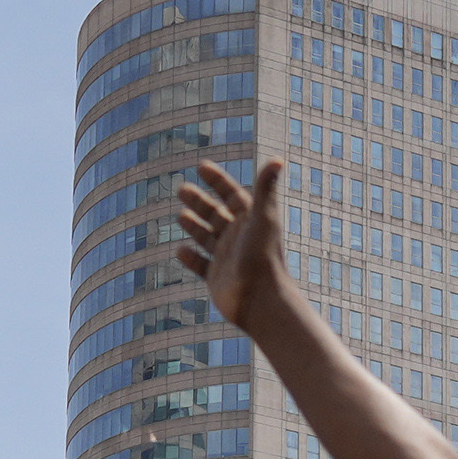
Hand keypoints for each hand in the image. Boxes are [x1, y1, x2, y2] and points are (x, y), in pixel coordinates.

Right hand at [173, 160, 286, 333]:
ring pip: (207, 238)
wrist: (260, 301)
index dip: (218, 181)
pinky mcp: (217, 279)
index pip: (233, 195)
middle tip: (181, 189)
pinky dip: (191, 258)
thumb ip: (265, 188)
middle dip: (200, 201)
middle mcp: (239, 238)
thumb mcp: (263, 218)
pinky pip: (201, 265)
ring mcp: (227, 258)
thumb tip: (277, 158)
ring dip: (194, 226)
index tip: (201, 167)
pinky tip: (180, 250)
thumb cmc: (263, 257)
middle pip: (216, 214)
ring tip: (180, 215)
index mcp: (250, 222)